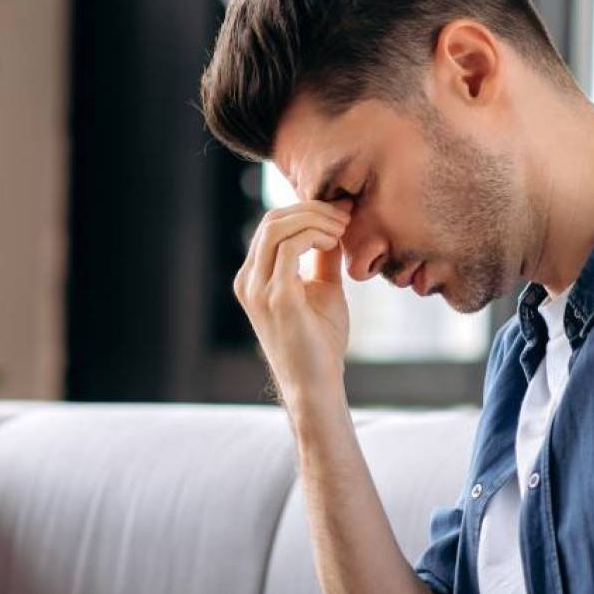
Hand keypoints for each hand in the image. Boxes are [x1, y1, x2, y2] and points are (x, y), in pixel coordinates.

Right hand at [232, 201, 350, 404]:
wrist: (316, 384)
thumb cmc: (320, 342)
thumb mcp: (323, 289)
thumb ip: (324, 257)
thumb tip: (337, 223)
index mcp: (254, 278)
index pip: (272, 225)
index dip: (307, 209)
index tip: (341, 211)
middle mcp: (248, 281)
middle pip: (272, 220)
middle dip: (312, 209)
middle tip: (345, 214)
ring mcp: (258, 289)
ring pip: (277, 227)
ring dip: (315, 219)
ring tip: (342, 228)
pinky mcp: (277, 297)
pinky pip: (290, 247)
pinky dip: (315, 235)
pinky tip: (334, 243)